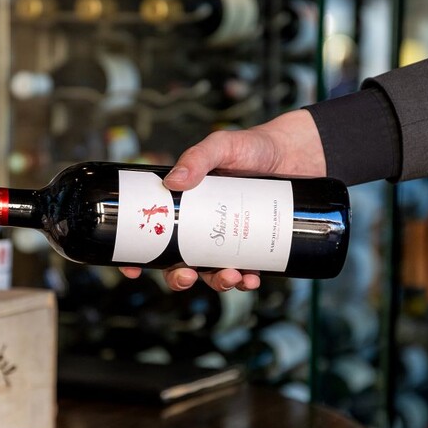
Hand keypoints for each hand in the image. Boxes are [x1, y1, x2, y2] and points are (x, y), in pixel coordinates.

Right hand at [120, 109, 326, 291]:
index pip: (155, 234)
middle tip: (187, 276)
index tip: (131, 269)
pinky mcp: (254, 247)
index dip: (138, 256)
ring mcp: (228, 239)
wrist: (296, 153)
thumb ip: (198, 157)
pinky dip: (247, 281)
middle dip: (179, 278)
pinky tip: (253, 279)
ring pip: (213, 272)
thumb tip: (174, 181)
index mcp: (184, 205)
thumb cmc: (254, 147)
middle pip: (180, 262)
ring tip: (232, 277)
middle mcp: (202, 226)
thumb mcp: (222, 145)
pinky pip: (245, 272)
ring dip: (218, 283)